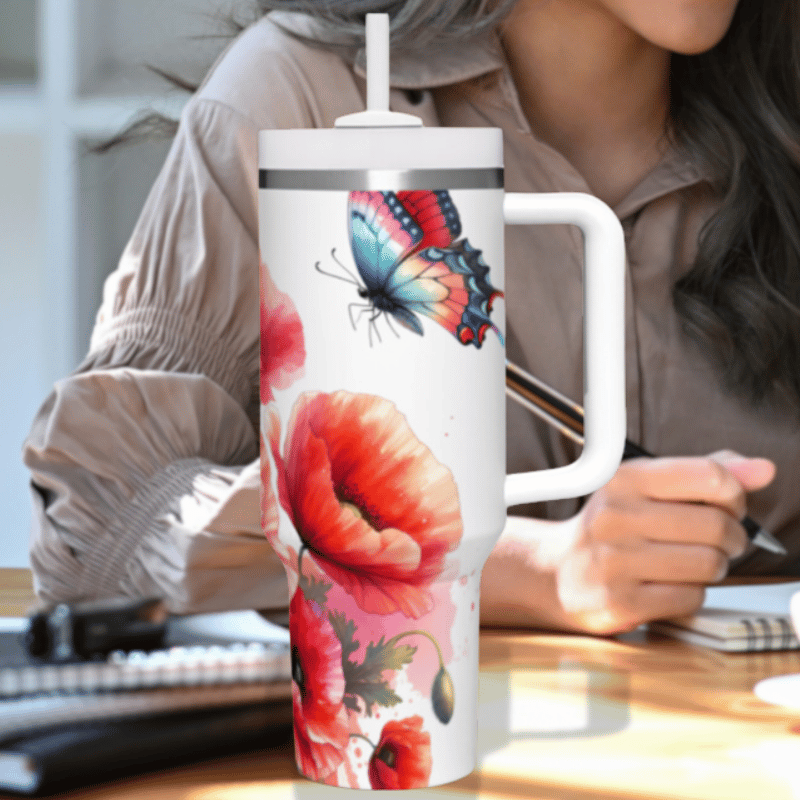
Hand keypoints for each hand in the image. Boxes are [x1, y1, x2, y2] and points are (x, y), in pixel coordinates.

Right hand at [550, 450, 775, 633]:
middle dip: (731, 537)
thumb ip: (704, 474)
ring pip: (708, 564)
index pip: (708, 475)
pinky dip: (692, 593)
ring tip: (694, 562)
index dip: (734, 494)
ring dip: (714, 567)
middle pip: (715, 525)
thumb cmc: (613, 528)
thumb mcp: (648, 488)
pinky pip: (690, 597)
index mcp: (623, 479)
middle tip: (719, 540)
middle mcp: (614, 515)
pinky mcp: (619, 601)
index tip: (728, 505)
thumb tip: (762, 470)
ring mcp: (614, 560)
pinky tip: (671, 583)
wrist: (558, 572)